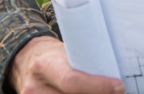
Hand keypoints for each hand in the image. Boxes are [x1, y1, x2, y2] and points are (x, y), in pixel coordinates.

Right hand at [8, 36, 123, 93]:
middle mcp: (36, 87)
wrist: (25, 60)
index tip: (118, 86)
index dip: (98, 87)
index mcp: (46, 64)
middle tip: (116, 92)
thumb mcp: (65, 53)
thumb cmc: (52, 54)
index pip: (72, 81)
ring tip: (105, 93)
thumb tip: (115, 75)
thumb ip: (84, 65)